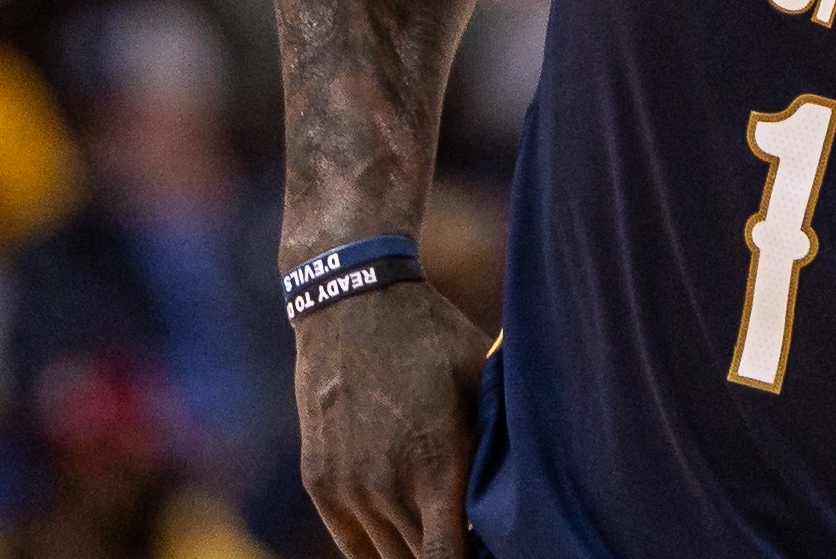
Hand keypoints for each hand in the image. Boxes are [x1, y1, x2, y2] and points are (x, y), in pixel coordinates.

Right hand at [296, 280, 491, 558]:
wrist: (351, 302)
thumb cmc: (430, 336)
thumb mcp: (479, 377)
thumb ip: (492, 441)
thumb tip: (516, 498)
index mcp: (435, 460)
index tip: (484, 558)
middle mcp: (387, 483)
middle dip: (448, 557)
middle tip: (469, 540)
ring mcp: (348, 486)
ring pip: (386, 557)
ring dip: (413, 552)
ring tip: (440, 533)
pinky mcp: (320, 482)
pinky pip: (351, 545)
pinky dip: (379, 549)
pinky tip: (404, 536)